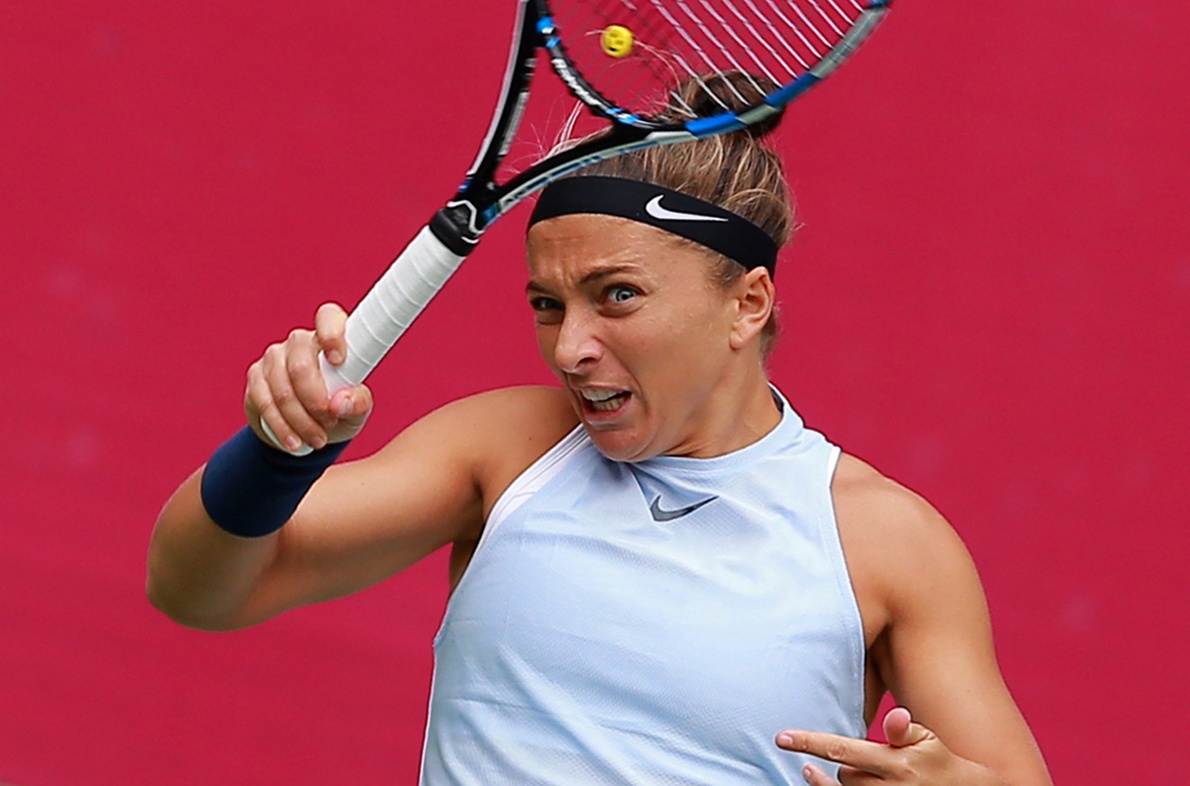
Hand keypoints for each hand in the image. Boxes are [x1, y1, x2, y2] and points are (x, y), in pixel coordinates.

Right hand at [245, 302, 372, 451]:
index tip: (339, 360)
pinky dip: (282, 426)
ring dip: (301, 420)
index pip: (328, 317)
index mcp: (330, 338)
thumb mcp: (356, 411)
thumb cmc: (339, 410)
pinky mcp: (257, 377)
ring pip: (283, 388)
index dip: (332, 334)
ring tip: (318, 440)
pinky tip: (295, 442)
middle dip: (315, 400)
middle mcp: (301, 342)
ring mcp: (275, 357)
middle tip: (330, 421)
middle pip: (301, 364)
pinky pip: (265, 402)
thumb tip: (340, 402)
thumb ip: (357, 403)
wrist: (307, 430)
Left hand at [775, 707, 1003, 784]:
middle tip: (844, 759)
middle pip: (842, 774)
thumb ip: (905, 730)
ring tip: (814, 772)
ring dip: (836, 782)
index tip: (781, 737)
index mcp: (895, 762)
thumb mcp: (927, 741)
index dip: (808, 742)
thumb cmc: (940, 763)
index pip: (841, 749)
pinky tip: (825, 784)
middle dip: (841, 765)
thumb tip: (895, 716)